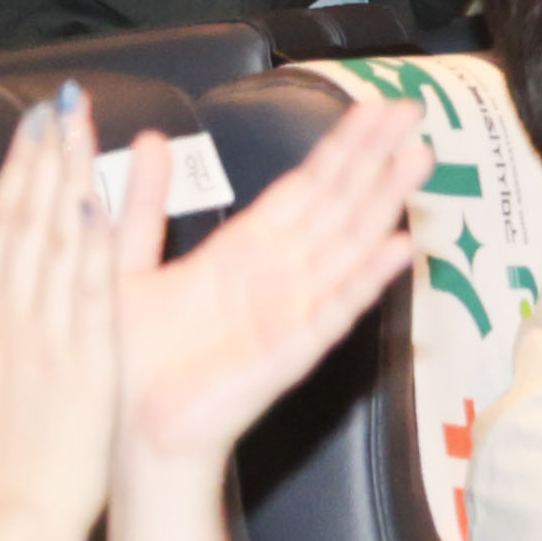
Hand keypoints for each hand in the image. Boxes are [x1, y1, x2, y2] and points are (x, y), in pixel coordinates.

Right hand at [0, 95, 124, 540]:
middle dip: (41, 160)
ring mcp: (51, 338)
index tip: (28, 129)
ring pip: (57, 247)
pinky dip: (90, 248)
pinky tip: (97, 204)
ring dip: (68, 183)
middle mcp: (10, 320)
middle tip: (57, 107)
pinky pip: (90, 294)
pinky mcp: (91, 362)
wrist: (14, 519)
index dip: (12, 174)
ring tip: (80, 131)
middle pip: (25, 224)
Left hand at [111, 100, 425, 477]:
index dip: (341, 146)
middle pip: (338, 205)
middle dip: (375, 158)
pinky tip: (397, 247)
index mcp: (242, 253)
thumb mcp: (123, 264)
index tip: (374, 107)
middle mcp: (277, 277)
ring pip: (349, 246)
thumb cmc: (128, 362)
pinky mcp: (290, 352)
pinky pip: (335, 310)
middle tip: (412, 113)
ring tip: (418, 160)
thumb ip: (142, 204)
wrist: (125, 433)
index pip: (305, 187)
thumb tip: (150, 141)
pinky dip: (367, 278)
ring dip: (384, 203)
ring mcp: (291, 312)